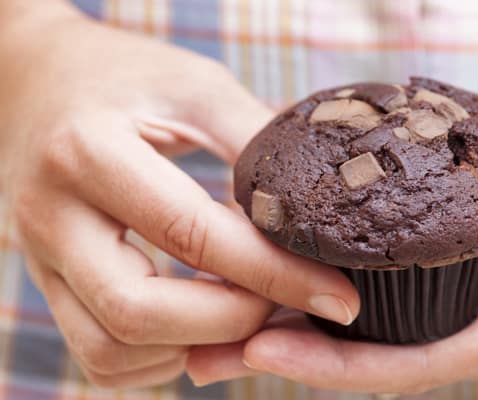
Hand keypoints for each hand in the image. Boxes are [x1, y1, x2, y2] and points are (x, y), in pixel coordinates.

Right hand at [0, 5, 358, 388]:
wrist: (32, 80)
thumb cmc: (121, 75)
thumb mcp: (193, 85)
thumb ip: (253, 138)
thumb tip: (321, 202)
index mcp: (89, 153)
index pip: (191, 235)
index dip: (275, 275)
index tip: (337, 296)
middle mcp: (52, 216)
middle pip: (139, 313)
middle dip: (233, 323)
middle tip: (290, 304)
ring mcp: (40, 257)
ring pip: (111, 349)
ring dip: (194, 347)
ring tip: (249, 309)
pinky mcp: (47, 281)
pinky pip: (97, 355)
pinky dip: (160, 356)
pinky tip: (202, 321)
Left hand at [187, 84, 477, 390]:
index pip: (419, 361)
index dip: (344, 368)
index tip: (267, 354)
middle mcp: (475, 298)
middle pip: (372, 340)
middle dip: (291, 348)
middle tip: (204, 341)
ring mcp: (457, 262)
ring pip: (362, 294)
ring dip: (290, 299)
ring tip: (214, 292)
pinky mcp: (445, 221)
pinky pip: (376, 242)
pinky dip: (325, 248)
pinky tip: (276, 238)